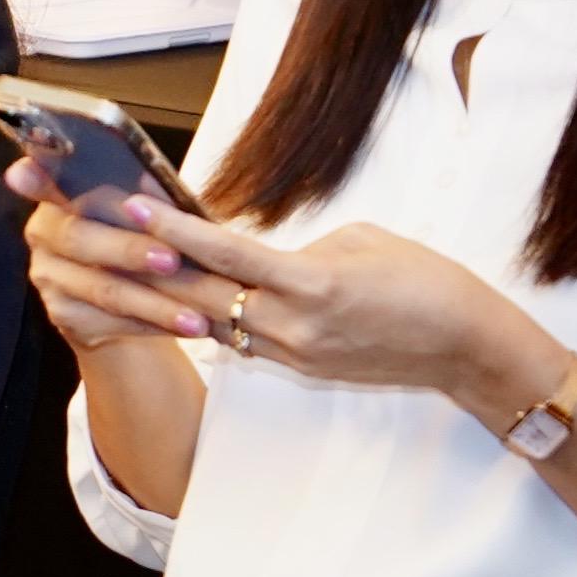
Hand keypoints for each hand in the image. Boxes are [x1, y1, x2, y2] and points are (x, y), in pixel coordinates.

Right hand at [9, 157, 209, 357]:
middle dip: (129, 250)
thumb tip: (152, 182)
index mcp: (58, 193)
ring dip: (156, 303)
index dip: (33, 177)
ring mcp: (48, 277)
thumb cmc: (143, 237)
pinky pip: (111, 322)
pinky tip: (185, 327)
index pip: (40, 178)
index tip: (26, 174)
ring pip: (104, 290)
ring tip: (196, 314)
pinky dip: (153, 325)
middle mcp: (43, 232)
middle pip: (80, 239)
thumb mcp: (150, 212)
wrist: (135, 300)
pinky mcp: (63, 316)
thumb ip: (146, 196)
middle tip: (172, 260)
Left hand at [128, 197, 544, 413]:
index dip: (177, 231)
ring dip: (177, 300)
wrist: (466, 347)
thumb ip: (303, 247)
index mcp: (312, 285)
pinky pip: (245, 342)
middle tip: (111, 240)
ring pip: (217, 326)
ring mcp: (296, 354)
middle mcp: (295, 327)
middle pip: (205, 299)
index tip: (137, 207)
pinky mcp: (303, 368)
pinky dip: (216, 320)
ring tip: (133, 270)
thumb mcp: (362, 240)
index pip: (227, 255)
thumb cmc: (426, 281)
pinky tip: (188, 300)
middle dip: (154, 269)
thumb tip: (266, 257)